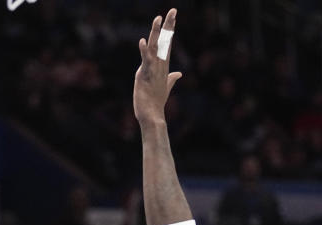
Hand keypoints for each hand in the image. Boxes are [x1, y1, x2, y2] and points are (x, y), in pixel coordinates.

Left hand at [134, 8, 182, 126]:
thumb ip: (171, 79)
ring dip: (157, 33)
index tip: (173, 15)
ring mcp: (153, 70)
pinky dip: (144, 51)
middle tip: (173, 10)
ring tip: (158, 18)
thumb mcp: (165, 87)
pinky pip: (145, 61)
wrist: (152, 116)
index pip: (168, 43)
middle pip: (165, 42)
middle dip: (168, 26)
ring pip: (156, 48)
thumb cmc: (156, 102)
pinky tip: (142, 41)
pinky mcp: (145, 76)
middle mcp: (160, 66)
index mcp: (163, 66)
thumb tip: (179, 74)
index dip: (170, 29)